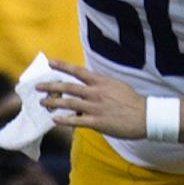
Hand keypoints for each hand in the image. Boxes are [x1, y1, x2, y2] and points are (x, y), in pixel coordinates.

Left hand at [38, 62, 156, 137]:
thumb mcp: (116, 85)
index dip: (62, 66)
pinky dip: (64, 120)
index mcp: (100, 81)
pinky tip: (55, 120)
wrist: (145, 116)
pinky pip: (77, 121)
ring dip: (54, 103)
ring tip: (42, 103)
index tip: (50, 62)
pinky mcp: (97, 122)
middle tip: (38, 86)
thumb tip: (89, 83)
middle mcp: (95, 93)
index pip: (77, 71)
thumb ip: (101, 84)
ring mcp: (96, 108)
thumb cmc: (132, 101)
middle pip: (68, 87)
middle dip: (51, 86)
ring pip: (69, 104)